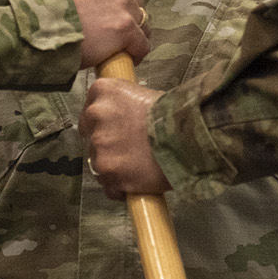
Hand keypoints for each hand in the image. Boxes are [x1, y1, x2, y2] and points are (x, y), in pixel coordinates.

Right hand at [55, 0, 149, 66]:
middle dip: (129, 18)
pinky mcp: (126, 27)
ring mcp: (124, 3)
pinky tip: (122, 58)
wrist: (41, 24)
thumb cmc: (50, 6)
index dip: (124, 1)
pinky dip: (134, 54)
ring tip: (116, 47)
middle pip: (138, 3)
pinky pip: (141, 45)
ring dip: (132, 36)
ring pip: (143, 24)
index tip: (116, 13)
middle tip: (112, 32)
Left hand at [82, 79, 168, 198]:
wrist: (187, 136)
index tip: (115, 128)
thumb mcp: (144, 95)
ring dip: (114, 166)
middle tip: (129, 147)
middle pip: (91, 136)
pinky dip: (120, 188)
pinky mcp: (108, 172)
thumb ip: (123, 105)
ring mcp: (100, 146)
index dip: (103, 123)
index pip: (90, 110)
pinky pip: (108, 186)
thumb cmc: (173, 115)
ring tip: (138, 165)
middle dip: (107, 144)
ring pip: (98, 162)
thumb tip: (121, 118)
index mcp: (103, 91)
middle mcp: (96, 115)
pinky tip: (138, 181)